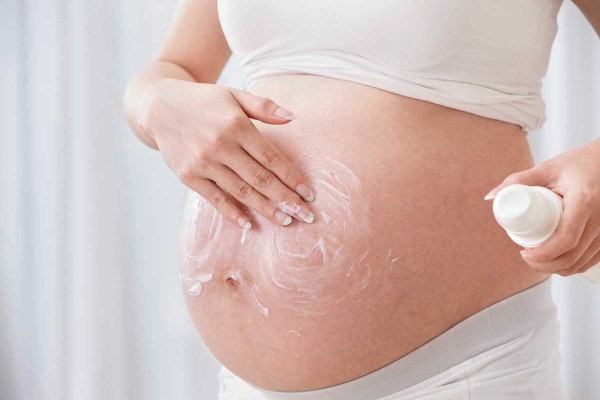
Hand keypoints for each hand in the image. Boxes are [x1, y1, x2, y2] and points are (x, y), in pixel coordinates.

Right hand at [137, 78, 314, 228]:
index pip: (271, 157)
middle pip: (260, 178)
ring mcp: (203, 162)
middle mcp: (220, 145)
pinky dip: (231, 213)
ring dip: (265, 209)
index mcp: (236, 125)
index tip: (308, 194)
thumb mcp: (234, 95)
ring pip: (241, 191)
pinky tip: (248, 225)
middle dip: (285, 199)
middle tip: (305, 215)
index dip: (291, 177)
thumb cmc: (204, 101)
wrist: (159, 107)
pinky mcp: (189, 176)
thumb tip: (294, 117)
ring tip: (285, 221)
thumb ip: (264, 106)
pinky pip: (214, 198)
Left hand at [483, 138, 599, 276]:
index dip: (543, 253)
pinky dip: (573, 266)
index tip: (524, 253)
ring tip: (537, 259)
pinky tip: (557, 262)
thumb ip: (518, 180)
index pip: (565, 238)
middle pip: (572, 256)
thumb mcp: (547, 168)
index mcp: (584, 201)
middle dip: (545, 265)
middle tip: (526, 258)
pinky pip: (592, 260)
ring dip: (558, 268)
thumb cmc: (579, 164)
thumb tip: (490, 197)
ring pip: (582, 262)